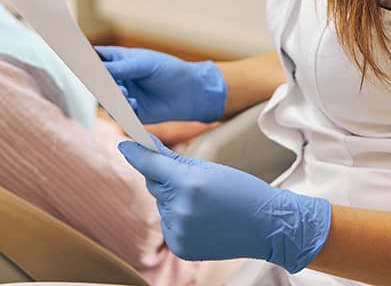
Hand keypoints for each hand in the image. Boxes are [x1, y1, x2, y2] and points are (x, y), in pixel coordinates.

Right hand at [96, 46, 226, 123]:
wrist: (191, 92)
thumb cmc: (169, 70)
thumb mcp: (145, 65)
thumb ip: (122, 68)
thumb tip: (99, 70)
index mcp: (119, 60)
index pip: (96, 58)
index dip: (84, 59)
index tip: (75, 60)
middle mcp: (118, 78)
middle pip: (97, 82)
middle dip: (95, 82)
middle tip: (95, 82)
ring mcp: (124, 96)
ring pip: (107, 100)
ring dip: (111, 97)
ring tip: (123, 92)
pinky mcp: (132, 113)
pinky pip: (120, 114)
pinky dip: (123, 110)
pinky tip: (133, 103)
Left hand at [119, 140, 330, 273]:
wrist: (266, 225)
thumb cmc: (240, 190)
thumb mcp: (209, 168)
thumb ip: (175, 159)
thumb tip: (148, 147)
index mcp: (190, 184)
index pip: (151, 165)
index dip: (135, 153)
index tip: (124, 144)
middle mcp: (181, 209)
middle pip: (155, 185)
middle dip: (165, 179)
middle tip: (191, 180)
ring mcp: (180, 231)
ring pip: (162, 205)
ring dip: (174, 200)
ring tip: (205, 205)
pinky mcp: (180, 247)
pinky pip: (168, 224)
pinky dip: (179, 219)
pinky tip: (202, 220)